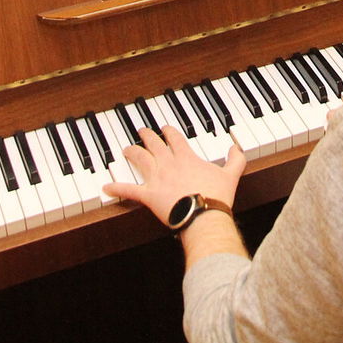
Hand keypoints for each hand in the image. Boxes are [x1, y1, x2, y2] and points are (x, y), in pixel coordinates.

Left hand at [102, 125, 244, 226]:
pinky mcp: (148, 195)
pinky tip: (106, 187)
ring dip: (132, 152)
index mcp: (186, 158)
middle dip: (147, 136)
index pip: (175, 138)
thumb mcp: (231, 175)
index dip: (169, 131)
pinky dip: (117, 188)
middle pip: (154, 144)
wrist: (204, 214)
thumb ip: (235, 159)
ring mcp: (157, 178)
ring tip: (126, 149)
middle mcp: (169, 164)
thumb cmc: (216, 196)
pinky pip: (129, 190)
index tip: (165, 127)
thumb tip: (236, 147)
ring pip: (140, 159)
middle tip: (142, 131)